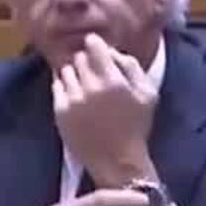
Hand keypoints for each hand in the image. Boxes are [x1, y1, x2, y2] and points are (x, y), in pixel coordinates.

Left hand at [53, 34, 158, 187]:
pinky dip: (66, 90)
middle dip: (88, 64)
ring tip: (87, 92)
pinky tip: (78, 102)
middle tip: (97, 80)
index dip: (96, 47)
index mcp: (114, 81)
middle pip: (80, 57)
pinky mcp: (60, 110)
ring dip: (76, 77)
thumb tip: (111, 52)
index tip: (100, 55)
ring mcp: (73, 99)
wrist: (117, 162)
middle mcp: (91, 87)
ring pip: (67, 71)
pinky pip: (57, 86)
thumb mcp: (149, 95)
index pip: (93, 44)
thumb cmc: (136, 128)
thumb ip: (132, 66)